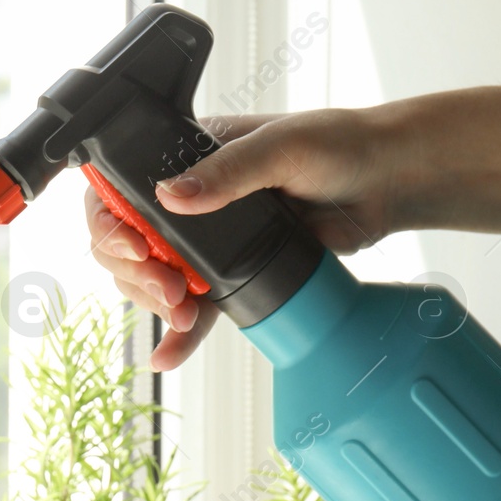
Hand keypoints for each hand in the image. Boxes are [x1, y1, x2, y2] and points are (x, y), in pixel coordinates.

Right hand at [86, 107, 402, 369]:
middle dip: (135, 274)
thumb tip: (171, 196)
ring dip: (155, 303)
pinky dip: (178, 334)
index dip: (113, 224)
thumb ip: (228, 171)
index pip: (119, 189)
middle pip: (125, 242)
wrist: (387, 183)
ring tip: (184, 314)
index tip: (139, 250)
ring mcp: (205, 239)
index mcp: (187, 157)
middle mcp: (187, 199)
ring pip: (150, 279)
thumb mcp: (283, 147)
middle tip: (170, 290)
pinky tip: (169, 354)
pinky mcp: (229, 273)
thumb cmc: (341, 146)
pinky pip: (192, 306)